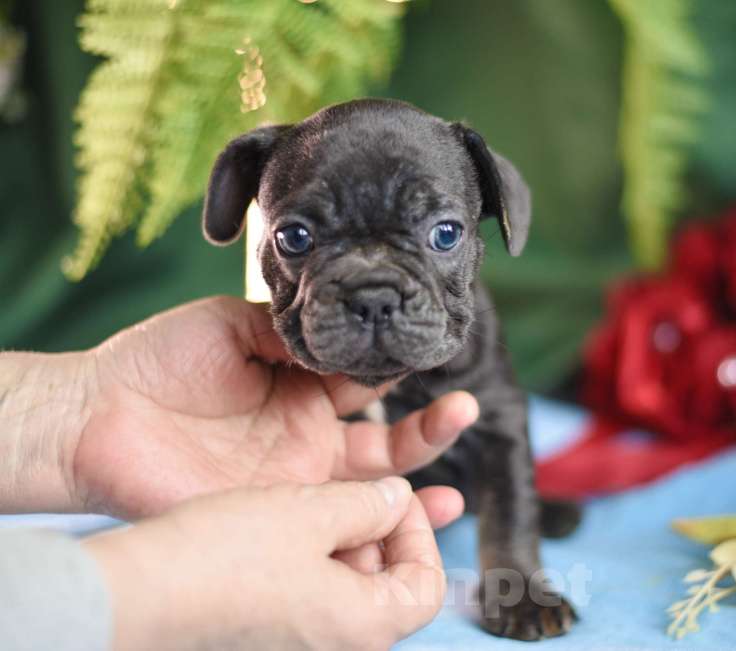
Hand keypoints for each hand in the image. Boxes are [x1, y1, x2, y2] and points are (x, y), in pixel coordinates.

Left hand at [72, 296, 477, 517]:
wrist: (98, 416)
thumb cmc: (157, 361)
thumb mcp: (229, 324)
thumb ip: (288, 326)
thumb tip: (338, 322)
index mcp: (300, 387)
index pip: (365, 379)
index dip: (400, 368)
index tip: (432, 350)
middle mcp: (307, 435)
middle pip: (384, 438)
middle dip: (429, 427)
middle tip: (465, 408)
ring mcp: (295, 478)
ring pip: (370, 484)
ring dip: (418, 478)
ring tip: (456, 481)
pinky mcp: (275, 514)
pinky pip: (335, 522)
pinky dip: (376, 522)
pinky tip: (413, 512)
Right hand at [85, 477, 452, 650]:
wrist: (137, 593)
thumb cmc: (224, 559)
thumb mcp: (312, 513)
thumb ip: (369, 503)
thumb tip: (398, 496)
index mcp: (365, 625)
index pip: (427, 587)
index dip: (421, 533)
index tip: (397, 495)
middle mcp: (338, 641)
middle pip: (389, 582)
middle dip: (380, 528)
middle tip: (353, 488)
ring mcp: (301, 637)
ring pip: (347, 579)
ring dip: (342, 533)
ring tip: (314, 496)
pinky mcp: (268, 626)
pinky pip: (308, 586)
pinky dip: (311, 549)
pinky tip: (285, 515)